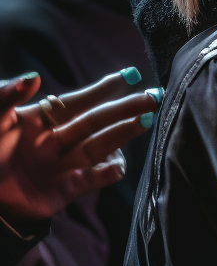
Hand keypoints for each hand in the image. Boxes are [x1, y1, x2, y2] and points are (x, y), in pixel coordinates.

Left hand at [0, 69, 161, 226]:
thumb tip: (33, 77)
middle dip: (126, 108)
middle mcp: (57, 140)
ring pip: (100, 145)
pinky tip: (117, 166)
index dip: (103, 88)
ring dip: (125, 133)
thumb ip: (6, 97)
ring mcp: (63, 164)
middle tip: (153, 97)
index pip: (78, 100)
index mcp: (41, 120)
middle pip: (97, 121)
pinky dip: (107, 173)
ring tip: (146, 121)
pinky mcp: (65, 190)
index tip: (130, 75)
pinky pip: (93, 179)